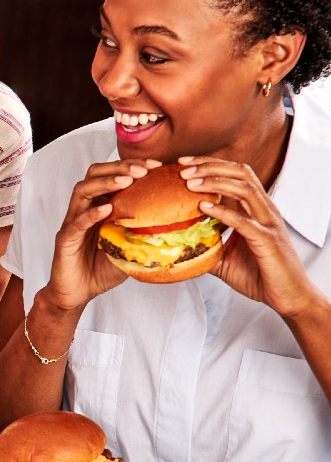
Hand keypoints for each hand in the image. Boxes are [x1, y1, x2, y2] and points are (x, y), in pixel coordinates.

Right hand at [41, 158, 162, 311]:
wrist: (77, 294)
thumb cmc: (100, 271)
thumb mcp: (130, 248)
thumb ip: (144, 234)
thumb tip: (176, 227)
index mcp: (99, 208)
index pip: (111, 177)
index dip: (131, 167)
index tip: (155, 166)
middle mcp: (84, 209)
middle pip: (94, 174)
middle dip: (119, 167)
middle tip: (142, 169)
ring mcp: (73, 223)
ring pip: (82, 191)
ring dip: (105, 182)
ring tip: (126, 180)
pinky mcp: (65, 239)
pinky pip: (77, 223)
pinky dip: (91, 214)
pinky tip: (106, 210)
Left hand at [179, 156, 319, 317]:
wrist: (285, 296)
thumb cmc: (258, 275)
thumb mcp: (223, 259)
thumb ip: (205, 247)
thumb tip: (175, 247)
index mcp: (255, 209)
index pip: (235, 175)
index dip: (210, 165)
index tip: (183, 164)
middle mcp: (264, 209)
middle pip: (240, 173)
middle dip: (210, 166)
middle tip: (182, 168)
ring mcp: (268, 222)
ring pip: (244, 189)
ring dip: (215, 182)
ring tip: (189, 182)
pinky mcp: (268, 240)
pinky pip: (245, 220)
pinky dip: (223, 211)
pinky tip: (203, 208)